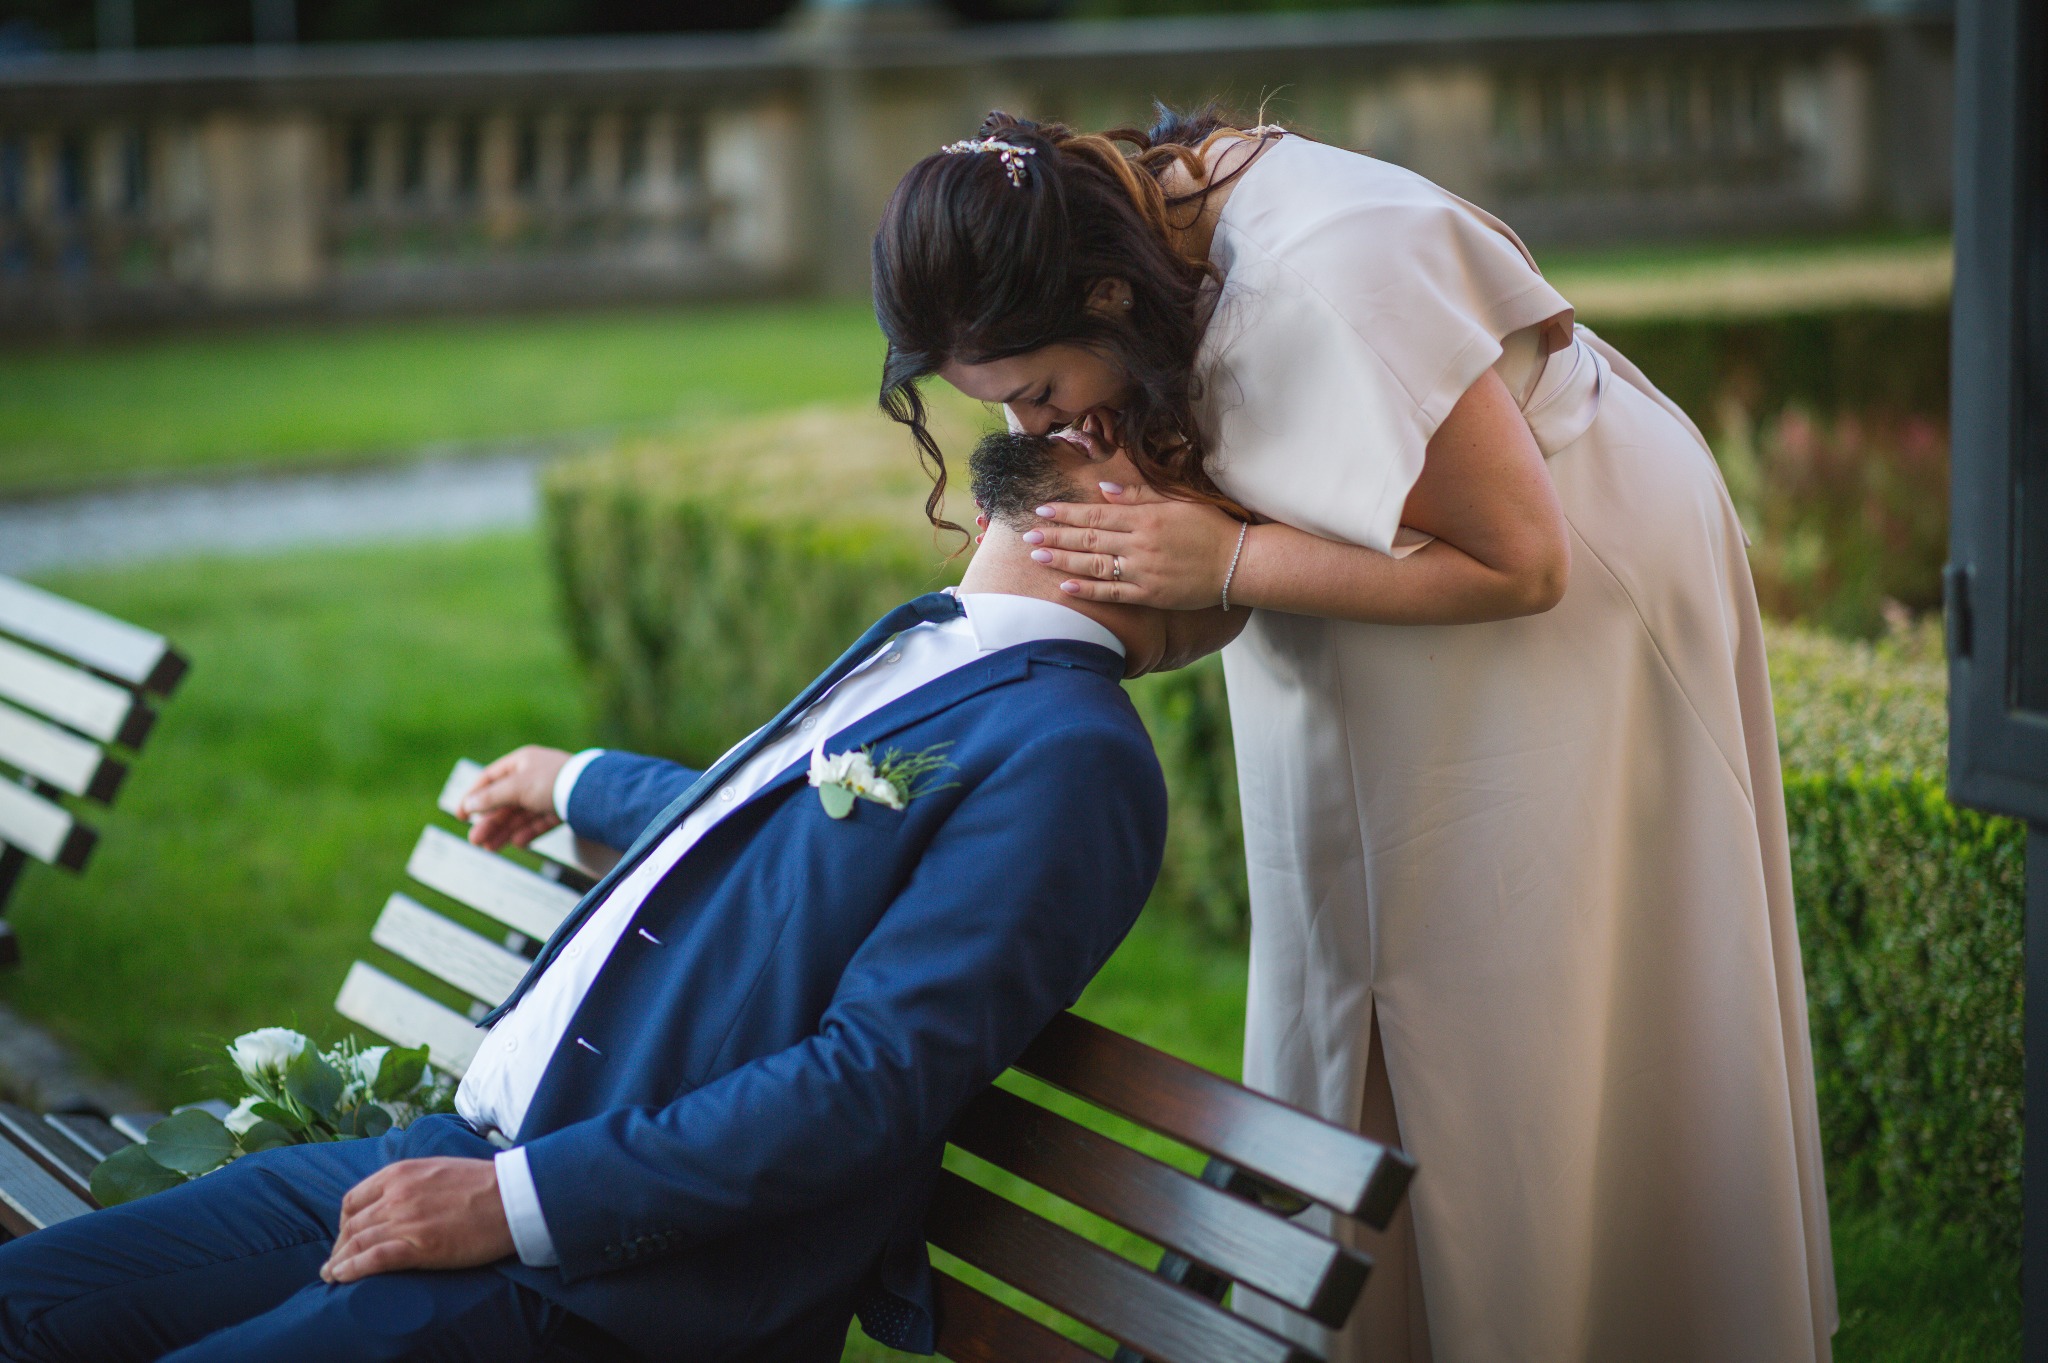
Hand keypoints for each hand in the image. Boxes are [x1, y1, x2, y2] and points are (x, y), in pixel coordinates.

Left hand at [321, 1157, 514, 1282]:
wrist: (513, 1196)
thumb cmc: (485, 1184)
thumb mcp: (439, 1168)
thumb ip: (413, 1180)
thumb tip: (400, 1197)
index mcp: (401, 1173)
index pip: (355, 1199)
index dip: (345, 1222)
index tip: (346, 1236)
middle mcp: (397, 1195)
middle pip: (354, 1225)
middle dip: (340, 1246)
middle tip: (336, 1262)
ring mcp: (406, 1220)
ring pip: (358, 1243)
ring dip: (339, 1262)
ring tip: (332, 1275)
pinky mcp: (419, 1246)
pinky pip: (373, 1260)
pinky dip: (352, 1270)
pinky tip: (342, 1278)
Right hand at [458, 745, 569, 850]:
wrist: (594, 792)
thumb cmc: (553, 781)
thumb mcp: (517, 787)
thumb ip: (491, 797)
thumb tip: (468, 804)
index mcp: (522, 762)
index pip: (490, 778)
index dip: (473, 796)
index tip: (460, 815)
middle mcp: (534, 776)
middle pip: (505, 801)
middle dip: (489, 822)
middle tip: (475, 840)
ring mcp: (548, 793)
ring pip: (521, 815)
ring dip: (504, 831)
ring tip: (490, 848)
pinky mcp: (562, 809)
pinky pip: (540, 822)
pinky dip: (528, 832)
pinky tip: (518, 843)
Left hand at [1025, 482, 1247, 609]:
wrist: (1238, 563)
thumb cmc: (1210, 528)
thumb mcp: (1178, 501)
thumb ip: (1140, 495)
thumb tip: (1104, 489)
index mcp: (1146, 517)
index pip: (1096, 512)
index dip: (1066, 511)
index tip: (1042, 509)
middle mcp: (1140, 543)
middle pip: (1089, 538)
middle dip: (1056, 536)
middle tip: (1027, 536)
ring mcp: (1144, 571)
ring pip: (1095, 565)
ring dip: (1064, 560)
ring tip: (1037, 557)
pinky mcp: (1150, 595)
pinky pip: (1113, 593)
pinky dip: (1088, 590)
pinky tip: (1066, 586)